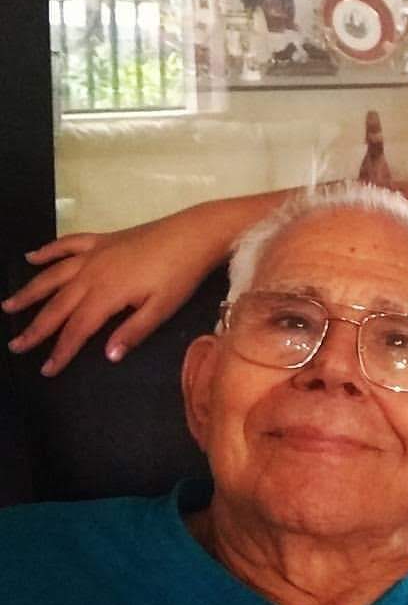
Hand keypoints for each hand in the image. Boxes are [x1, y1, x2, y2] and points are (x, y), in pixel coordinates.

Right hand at [3, 207, 228, 375]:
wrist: (193, 234)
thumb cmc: (180, 275)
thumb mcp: (162, 309)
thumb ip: (133, 332)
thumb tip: (107, 356)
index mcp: (106, 295)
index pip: (77, 329)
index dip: (61, 351)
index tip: (47, 369)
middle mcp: (91, 274)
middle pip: (57, 305)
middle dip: (36, 327)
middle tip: (16, 345)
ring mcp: (94, 254)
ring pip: (52, 275)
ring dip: (30, 291)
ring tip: (8, 305)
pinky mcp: (102, 239)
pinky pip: (67, 245)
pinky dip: (48, 251)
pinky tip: (32, 257)